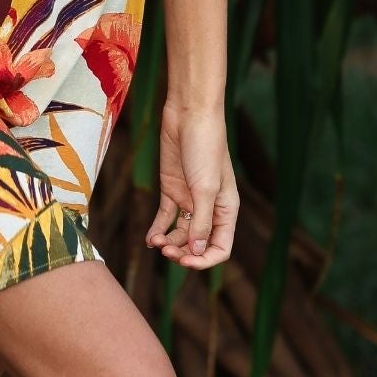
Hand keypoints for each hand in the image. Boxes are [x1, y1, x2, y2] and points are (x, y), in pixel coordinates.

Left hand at [144, 103, 237, 268]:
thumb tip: (197, 252)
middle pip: (198, 243)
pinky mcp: (172, 188)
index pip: (220, 247)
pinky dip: (158, 230)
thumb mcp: (205, 187)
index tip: (186, 262)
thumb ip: (201, 221)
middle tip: (167, 252)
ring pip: (181, 233)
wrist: (189, 114)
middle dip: (184, 253)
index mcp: (226, 209)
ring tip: (157, 243)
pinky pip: (166, 217)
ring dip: (170, 243)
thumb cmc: (205, 147)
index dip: (205, 260)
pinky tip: (150, 240)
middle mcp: (209, 207)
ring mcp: (189, 198)